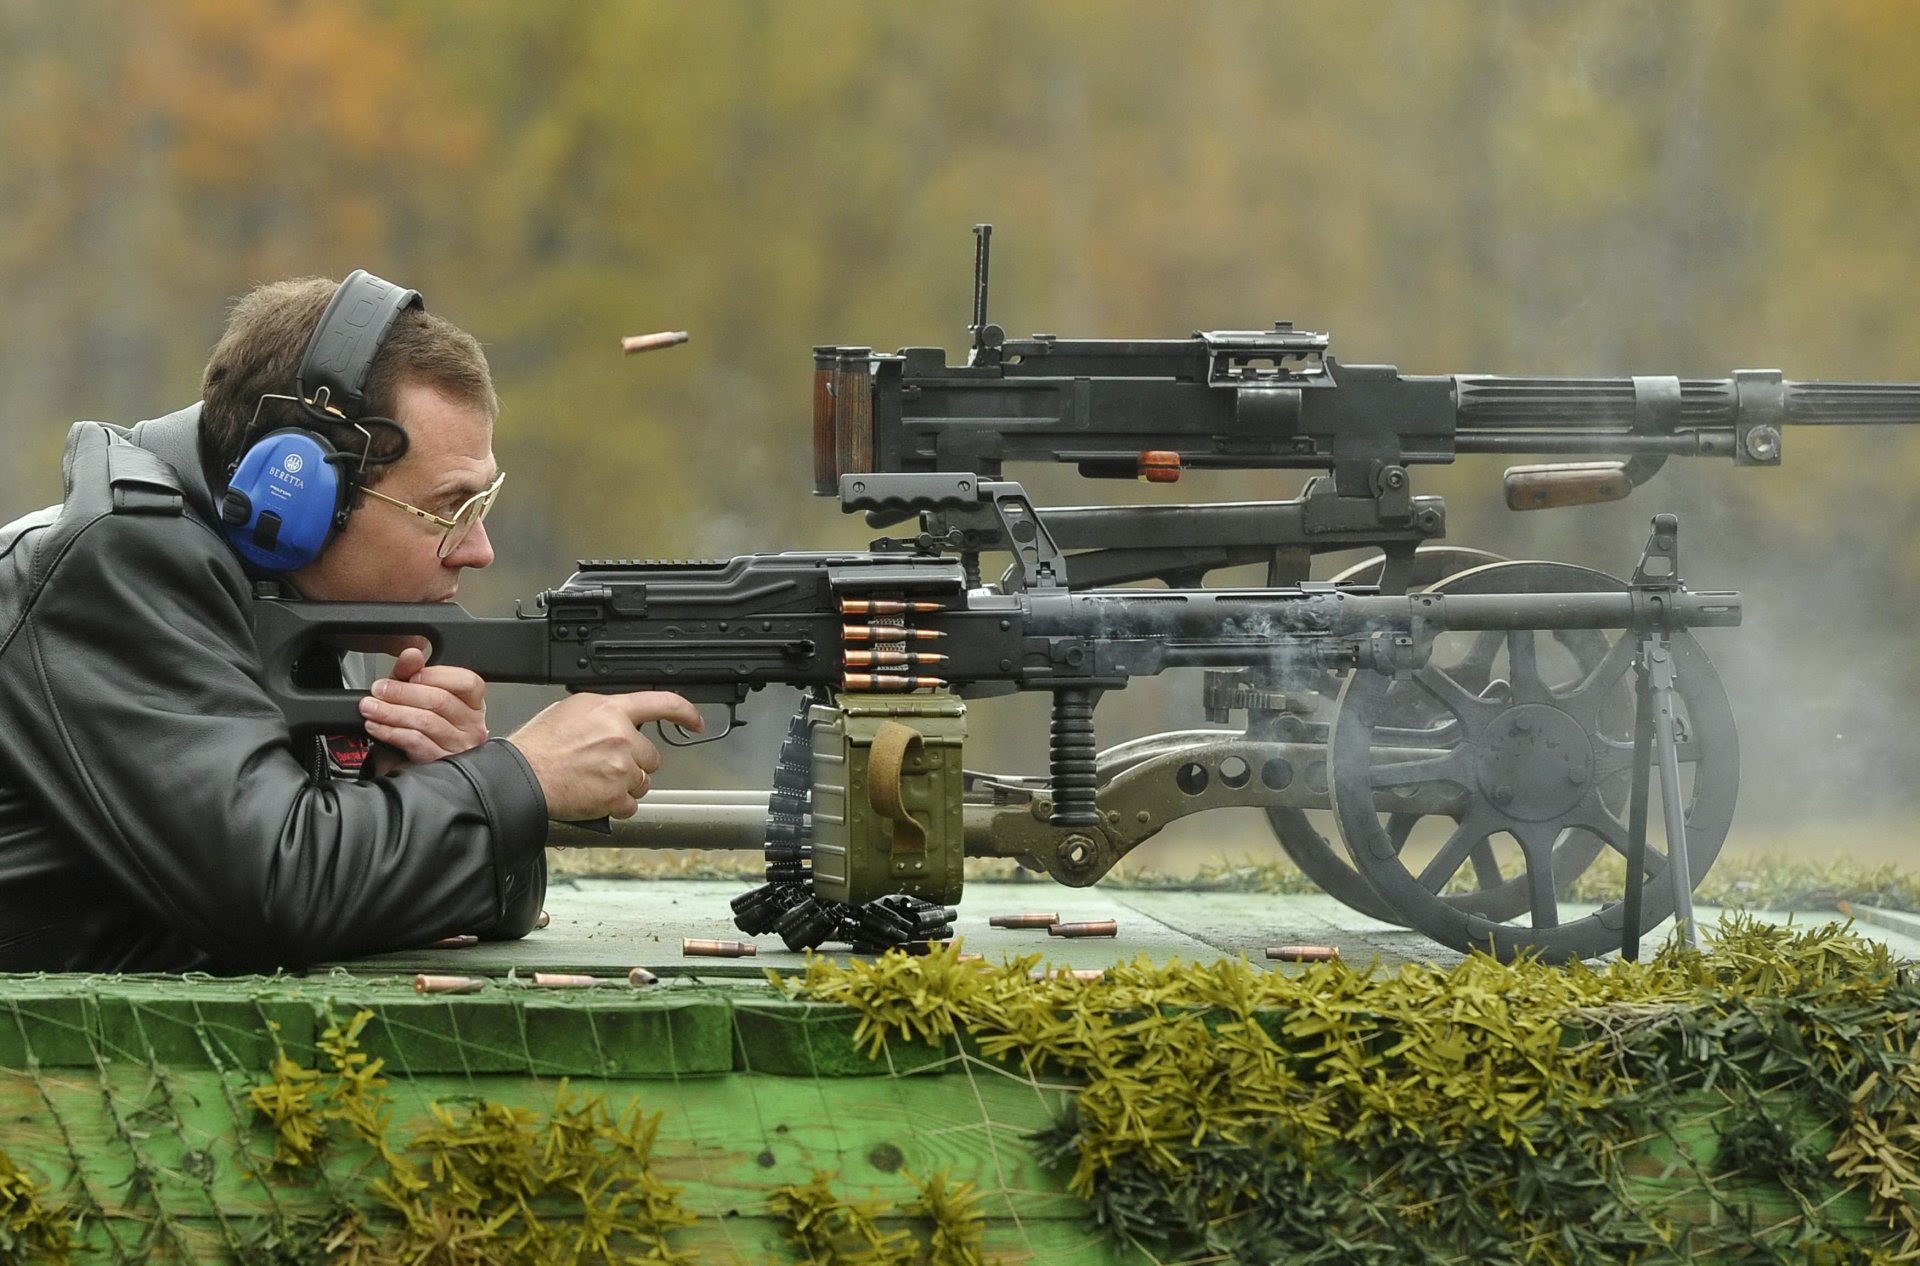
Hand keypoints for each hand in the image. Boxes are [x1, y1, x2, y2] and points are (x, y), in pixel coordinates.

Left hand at [357, 647, 488, 766]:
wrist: (409, 764)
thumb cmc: (420, 727)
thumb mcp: (415, 694)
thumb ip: (413, 671)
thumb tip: (411, 654)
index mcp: (472, 703)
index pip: (466, 682)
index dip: (435, 675)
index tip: (409, 675)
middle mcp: (472, 725)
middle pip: (441, 701)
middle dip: (403, 693)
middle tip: (379, 690)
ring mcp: (460, 746)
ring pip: (425, 722)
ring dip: (392, 712)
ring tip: (371, 708)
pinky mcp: (441, 763)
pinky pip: (416, 742)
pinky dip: (391, 732)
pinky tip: (377, 727)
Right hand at [506, 691, 703, 821]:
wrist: (521, 778)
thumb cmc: (538, 747)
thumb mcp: (571, 711)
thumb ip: (604, 714)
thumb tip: (620, 719)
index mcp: (610, 710)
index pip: (661, 703)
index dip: (685, 712)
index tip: (695, 721)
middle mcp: (620, 736)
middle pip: (651, 755)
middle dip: (634, 763)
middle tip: (606, 766)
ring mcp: (621, 767)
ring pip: (642, 782)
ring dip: (626, 786)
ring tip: (596, 782)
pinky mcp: (617, 795)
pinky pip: (631, 805)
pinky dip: (617, 806)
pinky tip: (596, 797)